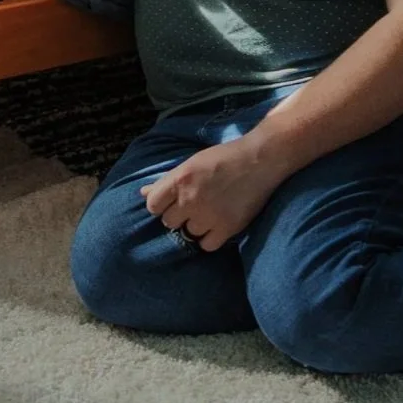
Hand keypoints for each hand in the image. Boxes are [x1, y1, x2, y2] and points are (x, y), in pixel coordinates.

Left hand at [142, 138, 286, 251]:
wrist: (259, 160)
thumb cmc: (224, 157)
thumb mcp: (191, 163)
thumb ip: (166, 180)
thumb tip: (143, 193)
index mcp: (179, 180)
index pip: (152, 205)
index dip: (161, 204)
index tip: (172, 202)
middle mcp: (190, 199)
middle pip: (169, 221)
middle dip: (178, 215)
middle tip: (194, 205)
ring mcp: (208, 215)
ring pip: (188, 233)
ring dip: (196, 225)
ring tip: (210, 212)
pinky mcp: (226, 228)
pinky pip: (206, 245)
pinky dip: (210, 238)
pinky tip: (217, 225)